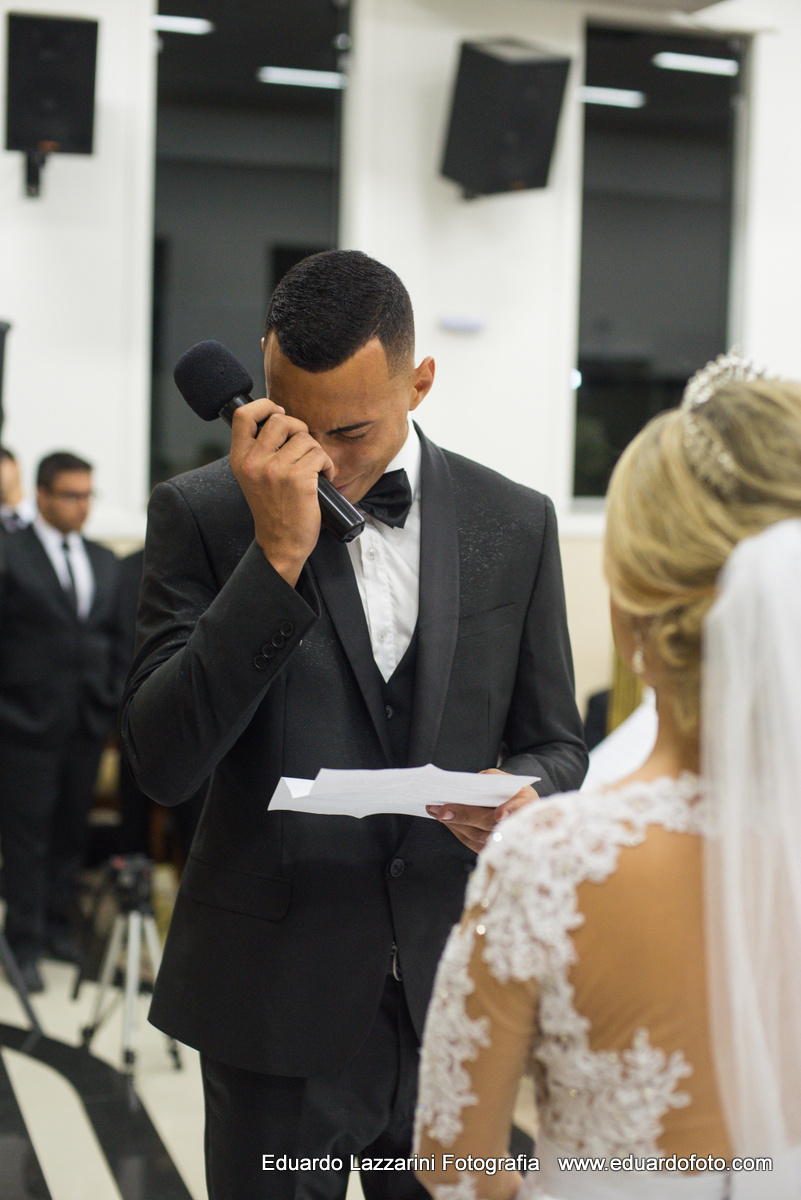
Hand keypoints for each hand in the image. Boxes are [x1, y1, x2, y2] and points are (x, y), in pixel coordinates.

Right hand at [229, 398, 334, 584]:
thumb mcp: (253, 477)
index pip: (243, 416)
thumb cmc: (272, 510)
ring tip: (314, 469)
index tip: (278, 412)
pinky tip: (323, 479)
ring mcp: (276, 470)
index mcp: (240, 459)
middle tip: (302, 447)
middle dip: (299, 429)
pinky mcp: (299, 478)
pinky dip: (328, 466)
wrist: (281, 543)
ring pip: (306, 438)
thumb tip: (279, 419)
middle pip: (281, 420)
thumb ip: (259, 450)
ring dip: (316, 452)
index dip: (264, 406)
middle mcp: (255, 462)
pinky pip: (320, 455)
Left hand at [426, 770, 538, 852]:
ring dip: (454, 823)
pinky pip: (470, 841)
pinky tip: (444, 818)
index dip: (510, 811)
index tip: (499, 815)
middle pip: (490, 825)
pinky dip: (456, 829)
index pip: (518, 810)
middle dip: (465, 817)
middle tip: (443, 811)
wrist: (517, 813)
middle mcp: (515, 828)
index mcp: (525, 807)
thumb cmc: (511, 793)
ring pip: (476, 836)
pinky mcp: (489, 850)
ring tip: (436, 811)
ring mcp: (502, 843)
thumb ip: (491, 779)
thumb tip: (470, 784)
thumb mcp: (506, 780)